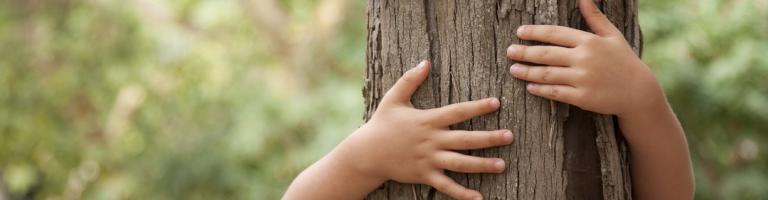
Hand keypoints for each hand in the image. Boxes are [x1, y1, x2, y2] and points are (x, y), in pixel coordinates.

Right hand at [332, 60, 512, 199]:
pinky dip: (462, 193)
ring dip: (482, 165)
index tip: (496, 103)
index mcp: (427, 120)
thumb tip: (425, 62)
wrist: (367, 153)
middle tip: (509, 136)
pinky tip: (479, 198)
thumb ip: (410, 80)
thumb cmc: (381, 124)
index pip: (457, 112)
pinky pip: (446, 186)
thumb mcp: (393, 99)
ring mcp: (428, 160)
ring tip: (502, 165)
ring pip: (460, 163)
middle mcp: (431, 140)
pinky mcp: (424, 175)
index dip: (477, 107)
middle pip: (465, 139)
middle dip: (489, 138)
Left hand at [506, 0, 664, 117]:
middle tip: (509, 51)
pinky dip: (540, 89)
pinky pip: (555, 92)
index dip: (535, 32)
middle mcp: (584, 59)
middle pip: (546, 54)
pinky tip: (530, 87)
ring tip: (513, 69)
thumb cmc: (624, 61)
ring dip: (527, 72)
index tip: (520, 32)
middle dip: (524, 52)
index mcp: (590, 41)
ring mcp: (583, 79)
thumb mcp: (612, 36)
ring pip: (547, 74)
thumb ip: (594, 18)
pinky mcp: (582, 98)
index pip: (555, 33)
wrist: (639, 92)